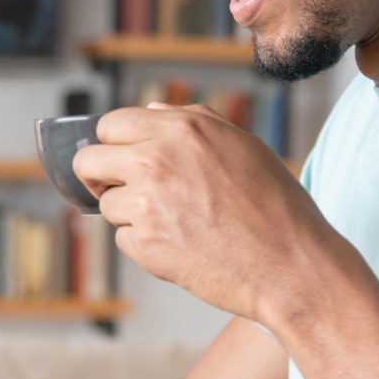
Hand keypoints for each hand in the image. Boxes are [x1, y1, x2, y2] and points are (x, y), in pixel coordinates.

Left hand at [73, 104, 342, 323]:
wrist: (291, 265)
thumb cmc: (276, 207)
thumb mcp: (243, 146)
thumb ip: (193, 122)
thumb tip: (151, 113)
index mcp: (183, 129)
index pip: (110, 124)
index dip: (113, 144)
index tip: (120, 159)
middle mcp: (157, 160)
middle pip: (87, 162)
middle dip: (99, 177)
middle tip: (122, 191)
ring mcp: (147, 203)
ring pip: (106, 205)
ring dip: (130, 215)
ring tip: (175, 223)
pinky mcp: (145, 244)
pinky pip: (123, 239)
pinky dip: (145, 245)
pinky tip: (182, 246)